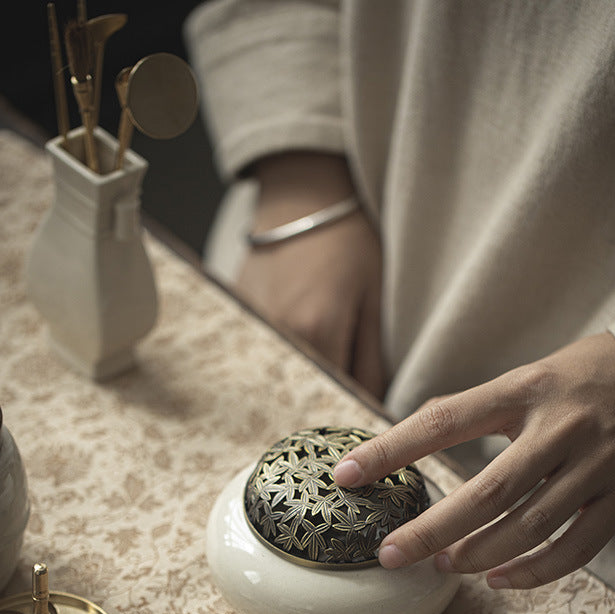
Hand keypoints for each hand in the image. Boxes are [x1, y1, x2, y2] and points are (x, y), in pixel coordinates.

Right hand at [235, 152, 385, 398]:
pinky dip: (284, 359)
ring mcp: (254, 328)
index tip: (368, 419)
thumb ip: (373, 362)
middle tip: (348, 392)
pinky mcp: (239, 318)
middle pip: (308, 392)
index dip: (356, 408)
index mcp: (318, 332)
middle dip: (329, 399)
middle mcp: (280, 336)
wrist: (302, 194)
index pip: (340, 398)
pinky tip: (297, 343)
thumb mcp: (374, 299)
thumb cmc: (349, 240)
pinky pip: (265, 356)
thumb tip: (376, 411)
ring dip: (305, 381)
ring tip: (324, 364)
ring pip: (286, 377)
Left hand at [333, 332, 614, 587]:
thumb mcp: (529, 376)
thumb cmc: (583, 378)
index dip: (391, 450)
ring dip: (478, 554)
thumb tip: (403, 450)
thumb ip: (478, 412)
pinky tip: (497, 579)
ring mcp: (597, 465)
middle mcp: (561, 426)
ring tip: (441, 566)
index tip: (344, 476)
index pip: (445, 420)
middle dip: (433, 529)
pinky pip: (575, 549)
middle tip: (391, 555)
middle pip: (488, 491)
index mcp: (526, 388)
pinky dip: (533, 573)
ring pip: (530, 527)